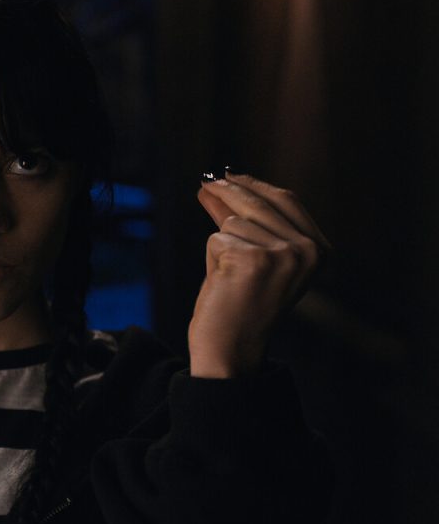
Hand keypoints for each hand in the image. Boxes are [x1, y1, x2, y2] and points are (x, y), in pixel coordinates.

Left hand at [188, 172, 330, 377]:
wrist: (230, 348)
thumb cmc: (240, 306)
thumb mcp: (255, 258)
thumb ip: (245, 222)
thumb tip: (218, 184)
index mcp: (319, 249)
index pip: (286, 200)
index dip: (254, 185)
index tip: (229, 175)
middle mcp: (307, 250)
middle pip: (258, 203)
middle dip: (227, 191)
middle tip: (204, 185)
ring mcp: (282, 254)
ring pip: (233, 222)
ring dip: (220, 244)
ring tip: (228, 276)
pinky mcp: (251, 259)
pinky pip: (216, 238)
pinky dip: (211, 258)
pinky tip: (223, 283)